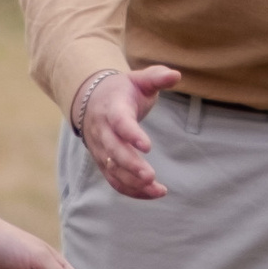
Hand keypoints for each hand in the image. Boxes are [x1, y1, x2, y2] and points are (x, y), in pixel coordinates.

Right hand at [74, 64, 179, 200]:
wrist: (91, 100)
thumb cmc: (122, 91)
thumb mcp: (139, 80)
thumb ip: (157, 77)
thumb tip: (176, 75)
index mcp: (112, 108)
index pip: (119, 122)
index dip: (131, 134)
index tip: (147, 146)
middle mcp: (102, 131)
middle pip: (113, 150)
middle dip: (131, 165)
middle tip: (151, 176)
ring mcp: (100, 149)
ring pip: (113, 169)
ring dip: (133, 182)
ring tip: (158, 190)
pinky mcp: (103, 162)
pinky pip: (114, 180)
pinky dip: (131, 190)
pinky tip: (152, 193)